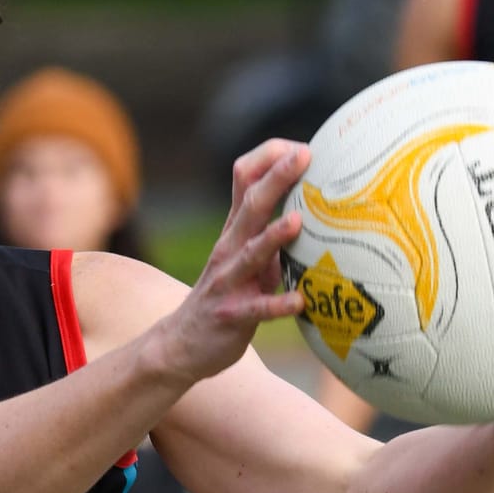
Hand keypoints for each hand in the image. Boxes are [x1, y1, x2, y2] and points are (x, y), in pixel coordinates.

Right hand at [155, 140, 310, 380]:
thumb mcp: (243, 259)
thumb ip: (270, 237)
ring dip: (274, 237)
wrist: (180, 345)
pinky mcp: (230, 315)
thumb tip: (313, 214)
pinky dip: (278, 304)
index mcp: (234, 232)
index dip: (271, 160)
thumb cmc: (224, 297)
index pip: (245, 180)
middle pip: (251, 205)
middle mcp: (229, 249)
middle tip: (304, 155)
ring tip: (297, 221)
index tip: (302, 148)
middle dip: (278, 178)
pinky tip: (300, 300)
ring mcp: (227, 282)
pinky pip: (257, 309)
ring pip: (251, 253)